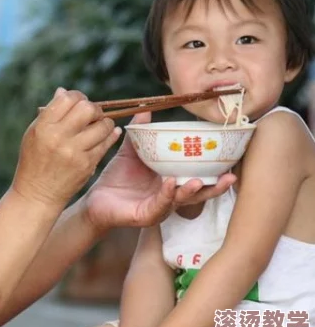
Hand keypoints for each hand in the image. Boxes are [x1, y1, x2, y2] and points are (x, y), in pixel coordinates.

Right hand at [11, 88, 120, 207]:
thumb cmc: (34, 161)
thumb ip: (49, 113)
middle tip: (92, 114)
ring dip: (104, 122)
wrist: (37, 194)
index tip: (79, 102)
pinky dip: (110, 135)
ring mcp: (74, 152)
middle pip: (87, 109)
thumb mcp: (33, 134)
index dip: (77, 96)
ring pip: (102, 125)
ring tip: (99, 125)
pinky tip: (109, 133)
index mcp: (43, 127)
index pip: (67, 99)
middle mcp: (58, 138)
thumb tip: (63, 92)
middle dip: (93, 108)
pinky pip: (106, 143)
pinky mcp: (87, 165)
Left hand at [84, 112, 235, 229]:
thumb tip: (146, 110)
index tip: (231, 160)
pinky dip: (166, 194)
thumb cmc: (117, 179)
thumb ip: (141, 133)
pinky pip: (159, 205)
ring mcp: (159, 208)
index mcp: (171, 181)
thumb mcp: (131, 153)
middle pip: (198, 193)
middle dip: (215, 187)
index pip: (198, 177)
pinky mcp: (145, 216)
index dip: (214, 172)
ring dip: (191, 191)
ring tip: (198, 181)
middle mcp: (170, 196)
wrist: (95, 200)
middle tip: (231, 177)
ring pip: (181, 201)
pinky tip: (170, 183)